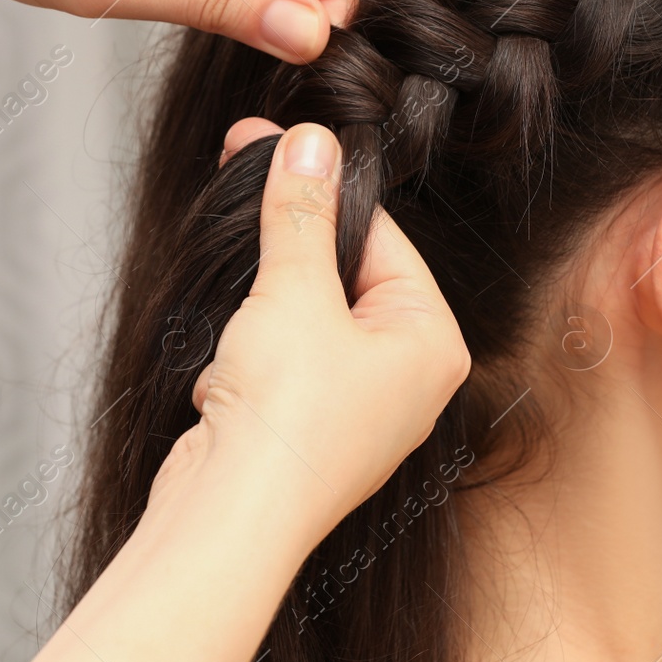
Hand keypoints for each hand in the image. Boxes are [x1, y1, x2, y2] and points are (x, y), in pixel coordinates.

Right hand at [28, 121, 467, 661]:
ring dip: (266, 298)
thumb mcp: (294, 289)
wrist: (230, 516)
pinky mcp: (304, 429)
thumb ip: (302, 211)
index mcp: (432, 344)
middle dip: (289, 243)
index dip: (322, 192)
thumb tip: (312, 145)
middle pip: (345, 273)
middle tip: (246, 181)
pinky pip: (279, 359)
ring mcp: (356, 408)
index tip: (277, 147)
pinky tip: (228, 361)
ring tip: (240, 307)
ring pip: (306, 315)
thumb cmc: (286, 420)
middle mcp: (406, 379)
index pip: (382, 239)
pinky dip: (249, 348)